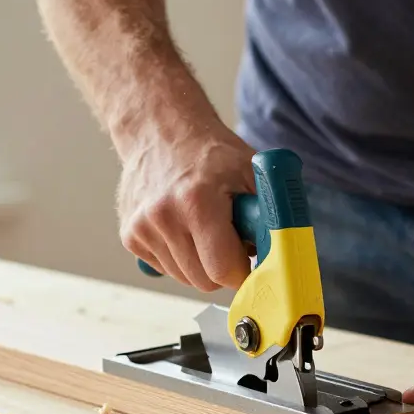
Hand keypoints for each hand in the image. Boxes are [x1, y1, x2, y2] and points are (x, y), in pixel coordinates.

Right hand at [117, 124, 257, 291]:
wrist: (161, 131)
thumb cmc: (211, 153)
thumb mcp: (253, 172)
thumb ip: (271, 212)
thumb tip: (284, 253)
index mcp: (197, 201)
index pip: (223, 270)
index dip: (242, 272)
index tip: (249, 262)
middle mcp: (163, 216)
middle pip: (202, 281)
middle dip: (222, 268)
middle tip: (229, 241)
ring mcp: (142, 227)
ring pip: (183, 278)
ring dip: (200, 263)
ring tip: (204, 228)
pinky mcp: (130, 235)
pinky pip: (164, 268)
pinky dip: (179, 256)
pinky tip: (182, 228)